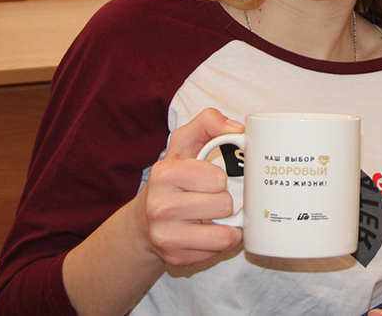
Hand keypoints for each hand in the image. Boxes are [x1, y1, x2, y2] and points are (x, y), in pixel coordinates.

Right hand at [136, 108, 245, 265]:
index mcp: (163, 174)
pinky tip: (205, 233)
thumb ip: (209, 123)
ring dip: (227, 224)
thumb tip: (238, 128)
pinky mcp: (176, 259)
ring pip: (225, 234)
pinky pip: (218, 251)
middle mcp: (159, 207)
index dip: (218, 178)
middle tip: (209, 199)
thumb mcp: (184, 143)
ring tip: (213, 217)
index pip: (217, 178)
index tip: (208, 179)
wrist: (144, 220)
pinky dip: (219, 242)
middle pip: (223, 205)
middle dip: (223, 201)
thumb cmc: (173, 179)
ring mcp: (165, 236)